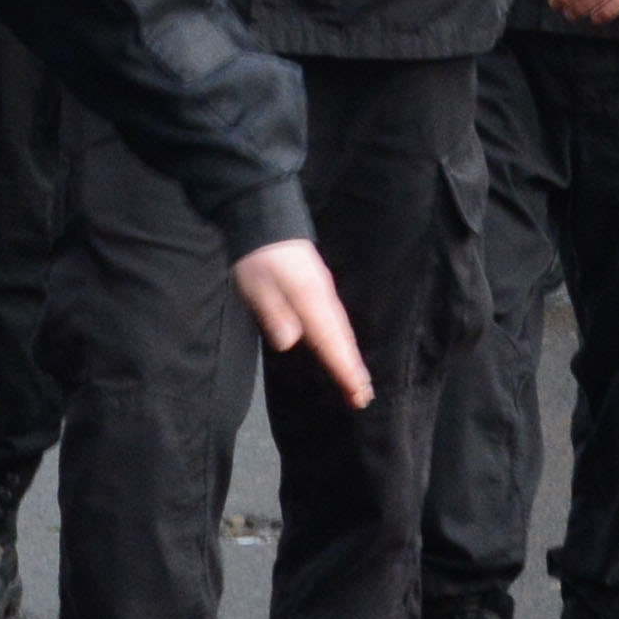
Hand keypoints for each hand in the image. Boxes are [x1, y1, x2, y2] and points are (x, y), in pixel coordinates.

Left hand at [231, 237, 376, 405]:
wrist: (265, 220)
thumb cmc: (256, 257)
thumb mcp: (256, 286)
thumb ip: (274, 313)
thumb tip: (289, 341)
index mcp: (309, 299)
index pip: (330, 340)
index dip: (343, 368)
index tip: (356, 391)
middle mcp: (323, 297)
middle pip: (342, 338)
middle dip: (352, 368)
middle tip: (363, 397)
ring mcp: (324, 291)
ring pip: (342, 330)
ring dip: (350, 356)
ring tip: (359, 382)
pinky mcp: (320, 287)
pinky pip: (337, 320)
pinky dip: (343, 340)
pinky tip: (343, 349)